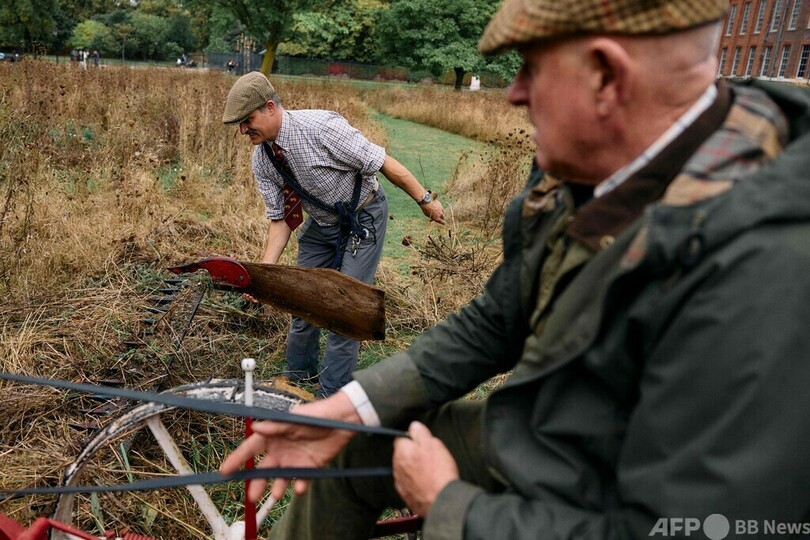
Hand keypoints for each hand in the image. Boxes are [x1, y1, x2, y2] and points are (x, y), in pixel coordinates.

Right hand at [220, 392, 361, 501]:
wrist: (343, 420)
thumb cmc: (316, 414)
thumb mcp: (295, 418)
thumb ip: (277, 424)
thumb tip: (256, 426)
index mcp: (273, 435)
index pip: (251, 448)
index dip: (237, 459)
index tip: (225, 471)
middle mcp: (280, 449)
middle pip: (264, 469)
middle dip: (257, 483)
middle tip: (252, 496)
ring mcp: (294, 459)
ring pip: (281, 478)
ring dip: (278, 487)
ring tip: (277, 493)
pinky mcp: (310, 467)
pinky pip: (301, 480)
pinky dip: (300, 485)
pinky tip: (300, 488)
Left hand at [392, 421, 458, 515]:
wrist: (441, 501)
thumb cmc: (438, 472)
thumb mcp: (433, 443)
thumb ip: (420, 432)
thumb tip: (413, 426)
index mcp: (402, 452)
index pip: (401, 438)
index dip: (412, 439)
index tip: (422, 442)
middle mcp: (397, 467)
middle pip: (402, 455)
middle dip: (413, 454)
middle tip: (429, 457)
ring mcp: (400, 483)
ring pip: (405, 470)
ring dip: (413, 469)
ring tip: (430, 471)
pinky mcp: (406, 496)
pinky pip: (409, 484)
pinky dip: (416, 482)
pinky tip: (427, 483)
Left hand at [420, 199, 445, 224]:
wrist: (426, 202)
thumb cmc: (426, 210)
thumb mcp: (428, 216)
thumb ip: (432, 217)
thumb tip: (434, 217)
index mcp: (437, 218)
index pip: (443, 222)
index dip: (443, 223)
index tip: (443, 223)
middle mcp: (440, 214)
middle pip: (443, 217)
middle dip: (441, 218)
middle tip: (439, 217)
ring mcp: (441, 209)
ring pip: (442, 212)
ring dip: (440, 213)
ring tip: (436, 211)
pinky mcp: (441, 205)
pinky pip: (441, 208)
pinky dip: (439, 208)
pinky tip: (435, 207)